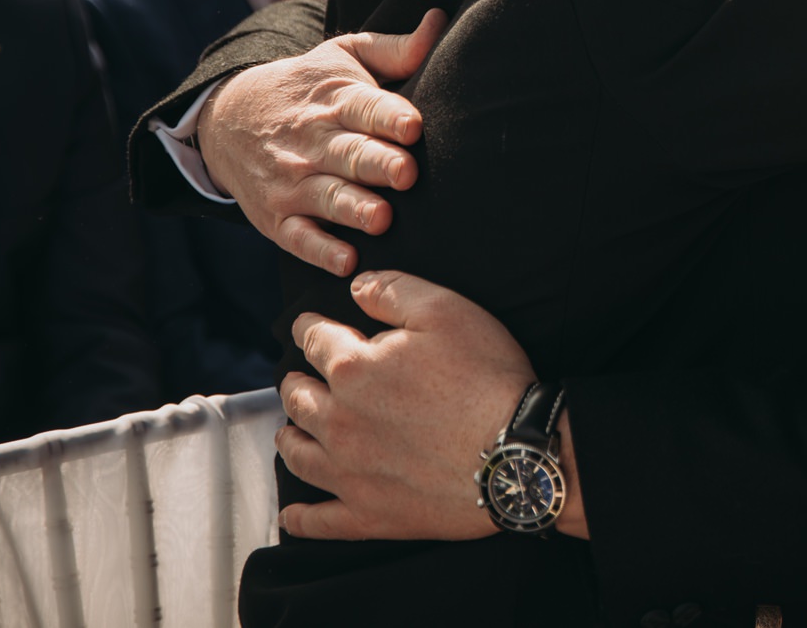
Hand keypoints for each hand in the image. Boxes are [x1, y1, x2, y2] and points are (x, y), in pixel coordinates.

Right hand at [199, 10, 446, 275]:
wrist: (227, 117)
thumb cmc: (307, 87)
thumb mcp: (342, 57)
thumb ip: (394, 48)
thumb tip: (439, 20)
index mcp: (336, 100)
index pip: (365, 107)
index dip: (389, 116)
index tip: (413, 126)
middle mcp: (314, 141)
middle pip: (350, 155)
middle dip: (378, 164)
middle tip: (407, 174)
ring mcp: (293, 181)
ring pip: (328, 198)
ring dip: (354, 210)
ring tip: (381, 219)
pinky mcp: (278, 217)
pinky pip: (300, 238)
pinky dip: (321, 252)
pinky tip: (347, 263)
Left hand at [277, 271, 585, 539]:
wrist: (515, 454)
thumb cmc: (486, 378)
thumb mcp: (447, 310)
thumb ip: (394, 291)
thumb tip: (357, 286)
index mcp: (353, 367)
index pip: (312, 339)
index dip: (308, 327)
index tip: (308, 327)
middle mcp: (339, 420)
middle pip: (297, 397)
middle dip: (296, 381)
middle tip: (301, 379)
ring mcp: (350, 472)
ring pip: (298, 453)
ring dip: (290, 436)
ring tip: (292, 431)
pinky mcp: (368, 514)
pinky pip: (319, 521)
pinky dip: (301, 517)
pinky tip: (293, 514)